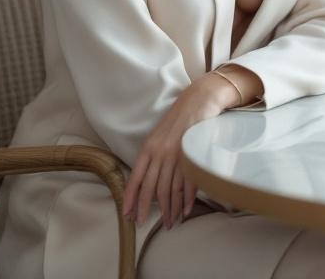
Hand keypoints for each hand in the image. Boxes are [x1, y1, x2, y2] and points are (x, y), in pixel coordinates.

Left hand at [122, 72, 234, 228]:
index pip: (136, 177)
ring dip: (169, 208)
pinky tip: (185, 211)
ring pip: (170, 189)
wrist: (197, 101)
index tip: (127, 213)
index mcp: (149, 147)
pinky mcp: (193, 156)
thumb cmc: (176, 120)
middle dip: (146, 208)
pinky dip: (187, 200)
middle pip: (152, 187)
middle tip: (143, 222)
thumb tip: (145, 181)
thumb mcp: (157, 135)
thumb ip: (151, 155)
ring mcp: (177, 155)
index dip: (131, 197)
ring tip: (169, 221)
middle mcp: (161, 153)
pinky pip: (188, 184)